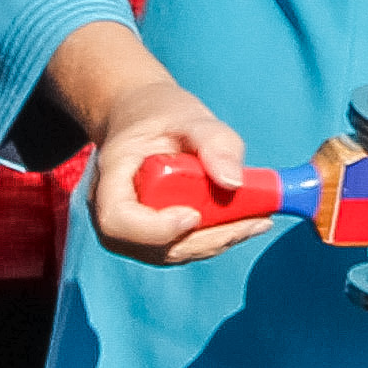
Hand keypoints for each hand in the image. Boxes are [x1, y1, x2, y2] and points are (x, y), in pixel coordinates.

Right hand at [85, 73, 269, 266]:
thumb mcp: (189, 115)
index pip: (118, 219)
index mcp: (109, 177)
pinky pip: (180, 248)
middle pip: (152, 246)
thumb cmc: (159, 114)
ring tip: (258, 220)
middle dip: (206, 239)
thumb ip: (214, 142)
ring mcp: (128, 231)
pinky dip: (212, 239)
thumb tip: (234, 182)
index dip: (155, 228)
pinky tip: (245, 222)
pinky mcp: (149, 238)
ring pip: (170, 253)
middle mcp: (110, 212)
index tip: (194, 215)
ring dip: (215, 242)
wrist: (140, 117)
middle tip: (255, 221)